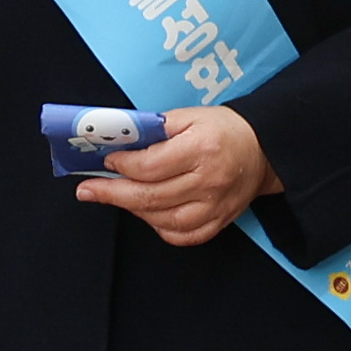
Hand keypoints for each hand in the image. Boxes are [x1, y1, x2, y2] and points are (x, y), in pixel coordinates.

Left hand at [80, 103, 270, 246]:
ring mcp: (214, 207)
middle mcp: (208, 181)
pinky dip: (160, 228)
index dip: (122, 165)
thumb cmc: (224, 129)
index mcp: (201, 149)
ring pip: (162, 219)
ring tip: (117, 197)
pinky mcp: (219, 222)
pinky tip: (148, 214)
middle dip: (111, 193)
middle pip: (150, 196)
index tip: (107, 160)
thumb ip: (155, 127)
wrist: (264, 149)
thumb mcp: (190, 115)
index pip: (149, 166)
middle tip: (87, 190)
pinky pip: (183, 236)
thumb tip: (120, 139)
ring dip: (134, 209)